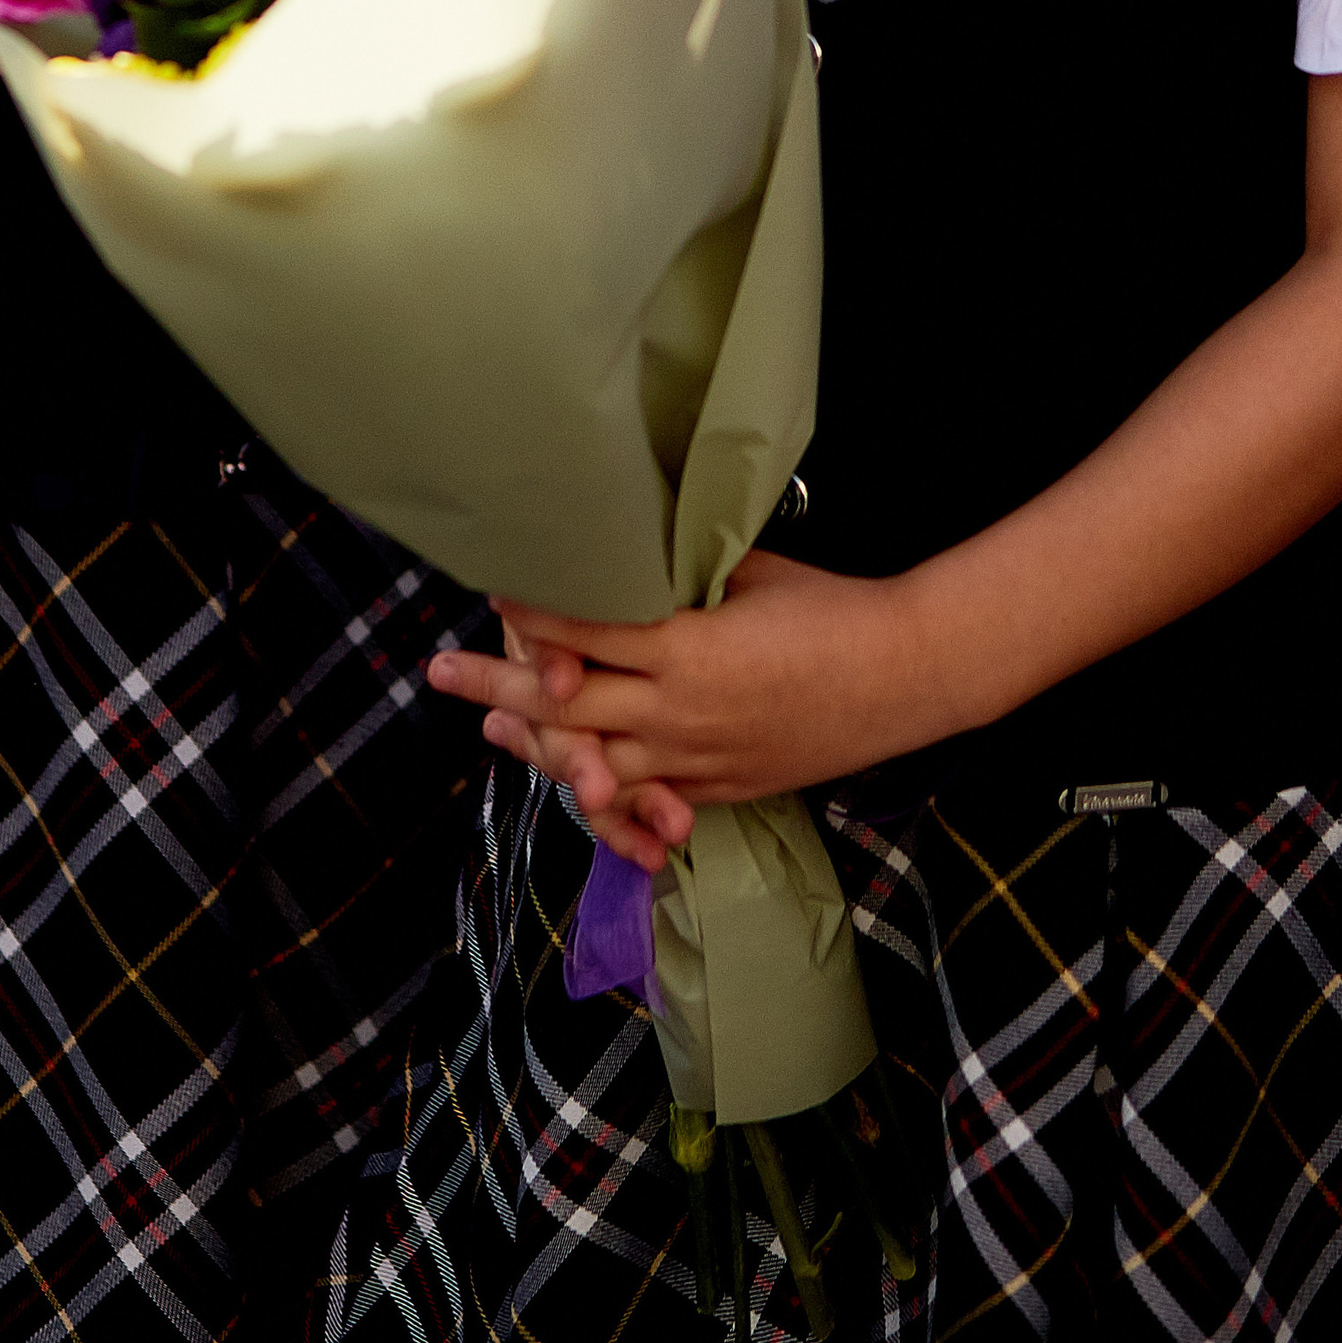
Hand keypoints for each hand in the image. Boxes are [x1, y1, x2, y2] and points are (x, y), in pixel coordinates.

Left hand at [426, 552, 928, 873]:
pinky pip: (639, 796)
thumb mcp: (749, 575)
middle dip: (497, 684)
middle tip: (440, 670)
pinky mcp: (715, 790)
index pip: (584, 629)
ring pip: (591, 759)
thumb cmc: (829, 609)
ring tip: (486, 724)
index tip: (493, 586)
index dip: (532, 610)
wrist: (901, 679)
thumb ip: (683, 574)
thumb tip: (628, 546)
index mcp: (685, 648)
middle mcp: (677, 712)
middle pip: (565, 703)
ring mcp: (695, 760)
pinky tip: (565, 768)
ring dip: (533, 741)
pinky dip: (594, 782)